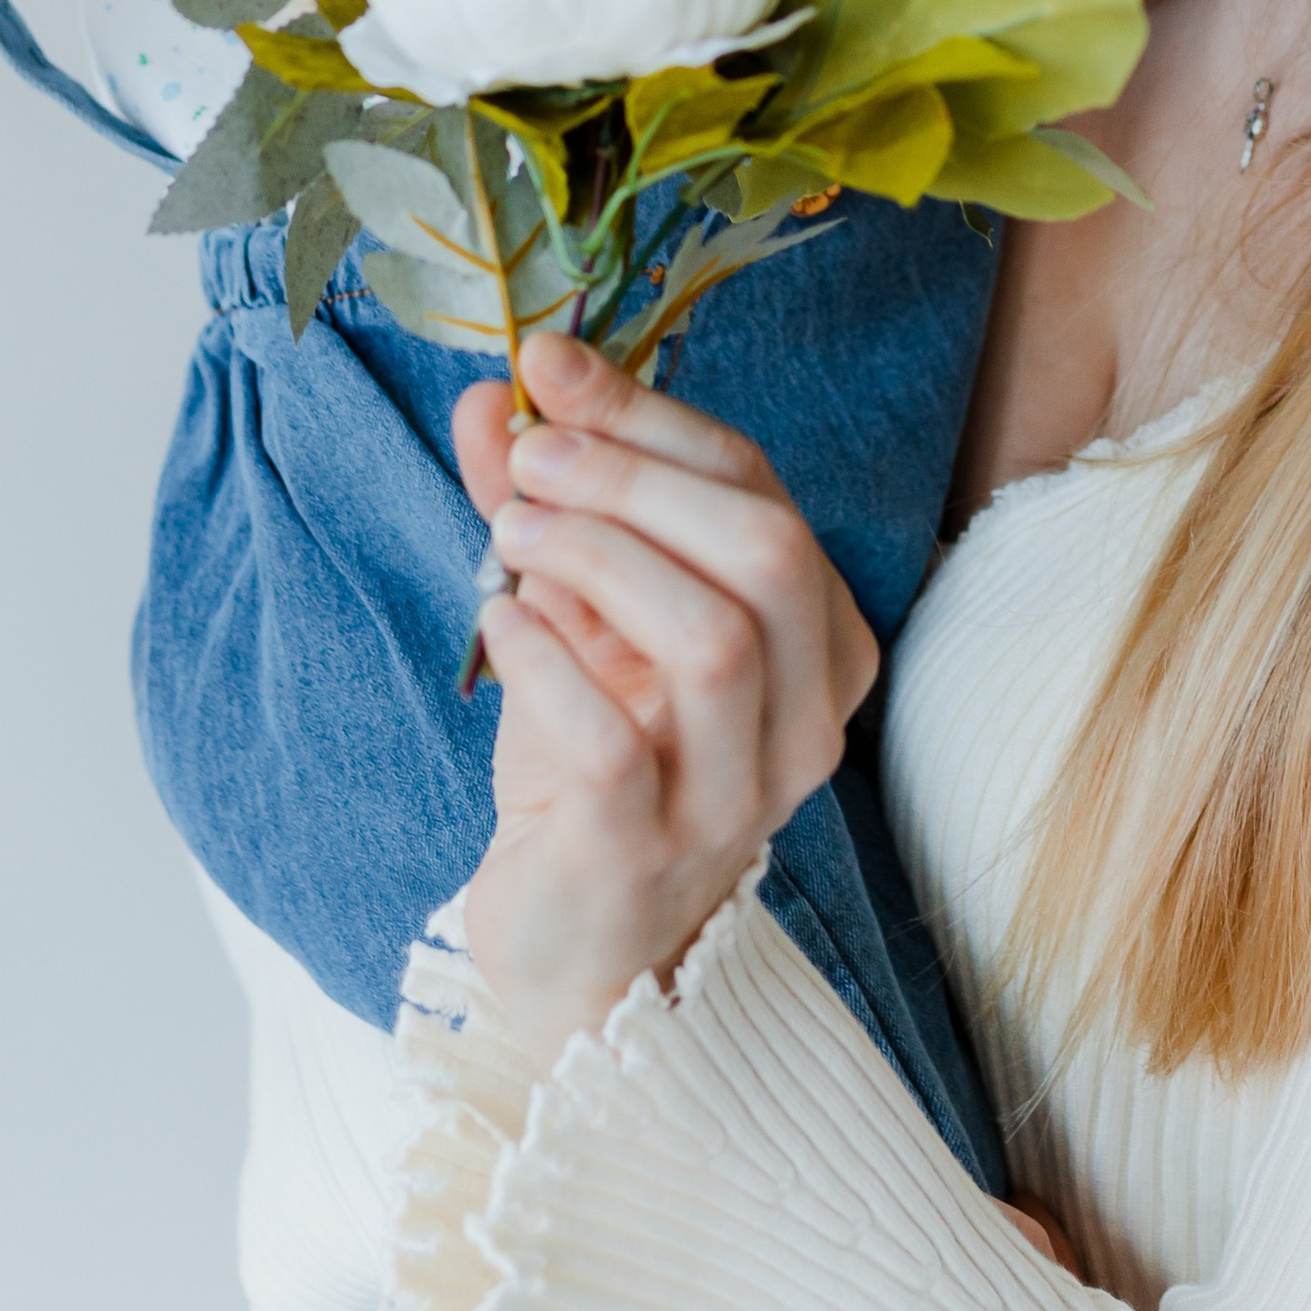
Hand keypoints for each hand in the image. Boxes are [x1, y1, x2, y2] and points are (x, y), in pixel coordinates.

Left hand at [452, 331, 879, 1070]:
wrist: (576, 944)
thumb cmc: (595, 764)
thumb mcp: (581, 614)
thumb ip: (547, 502)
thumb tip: (493, 393)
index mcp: (816, 640)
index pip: (760, 492)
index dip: (651, 415)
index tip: (548, 366)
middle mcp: (806, 718)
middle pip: (768, 553)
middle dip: (637, 479)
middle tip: (531, 455)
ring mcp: (737, 798)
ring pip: (712, 641)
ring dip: (599, 558)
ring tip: (510, 532)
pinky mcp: (648, 857)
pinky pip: (614, 743)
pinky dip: (547, 661)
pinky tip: (498, 621)